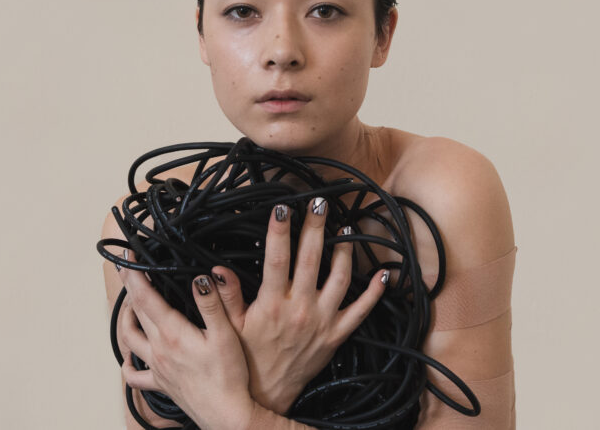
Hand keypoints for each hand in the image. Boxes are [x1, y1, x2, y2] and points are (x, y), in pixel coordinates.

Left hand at [118, 251, 254, 429]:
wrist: (227, 415)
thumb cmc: (229, 377)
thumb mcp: (226, 335)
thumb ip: (212, 304)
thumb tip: (199, 278)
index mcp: (173, 334)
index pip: (145, 297)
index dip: (135, 274)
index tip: (129, 255)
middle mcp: (159, 350)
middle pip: (135, 312)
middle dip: (130, 286)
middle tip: (129, 268)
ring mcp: (157, 367)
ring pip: (129, 339)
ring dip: (126, 318)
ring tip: (131, 303)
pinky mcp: (162, 383)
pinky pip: (135, 375)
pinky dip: (128, 364)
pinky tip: (129, 357)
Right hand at [210, 197, 388, 413]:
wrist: (268, 396)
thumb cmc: (247, 359)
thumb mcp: (230, 328)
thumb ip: (226, 297)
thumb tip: (216, 271)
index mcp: (272, 304)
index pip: (277, 259)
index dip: (279, 231)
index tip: (283, 207)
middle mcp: (301, 309)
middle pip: (312, 259)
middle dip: (316, 227)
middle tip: (320, 203)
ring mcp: (323, 321)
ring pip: (340, 278)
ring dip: (345, 251)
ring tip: (346, 227)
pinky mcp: (337, 335)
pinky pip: (361, 311)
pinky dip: (374, 292)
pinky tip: (383, 273)